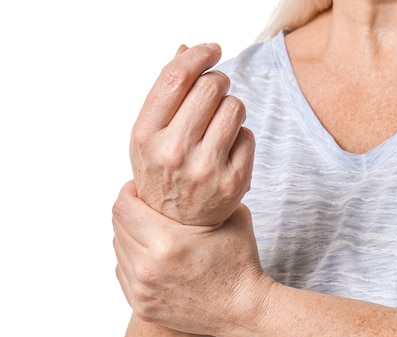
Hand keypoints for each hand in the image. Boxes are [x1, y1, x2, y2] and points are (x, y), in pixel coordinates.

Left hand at [112, 181, 272, 336]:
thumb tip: (186, 179)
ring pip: (118, 249)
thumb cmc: (240, 262)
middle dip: (130, 211)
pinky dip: (133, 260)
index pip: (124, 207)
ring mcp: (142, 290)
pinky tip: (154, 256)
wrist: (244, 310)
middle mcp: (148, 267)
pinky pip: (123, 272)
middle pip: (117, 226)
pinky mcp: (142, 307)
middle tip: (147, 207)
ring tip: (152, 231)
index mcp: (167, 242)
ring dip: (131, 235)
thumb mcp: (232, 216)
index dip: (129, 192)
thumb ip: (206, 196)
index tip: (140, 188)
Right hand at [130, 43, 254, 227]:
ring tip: (219, 125)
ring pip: (234, 107)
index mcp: (146, 136)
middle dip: (218, 82)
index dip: (198, 56)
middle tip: (216, 93)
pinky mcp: (233, 181)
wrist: (178, 226)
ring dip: (231, 109)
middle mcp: (173, 152)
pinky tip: (227, 151)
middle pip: (211, 87)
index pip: (176, 78)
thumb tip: (186, 48)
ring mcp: (205, 168)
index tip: (212, 49)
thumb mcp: (151, 134)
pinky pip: (248, 135)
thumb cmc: (163, 171)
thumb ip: (167, 93)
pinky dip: (241, 137)